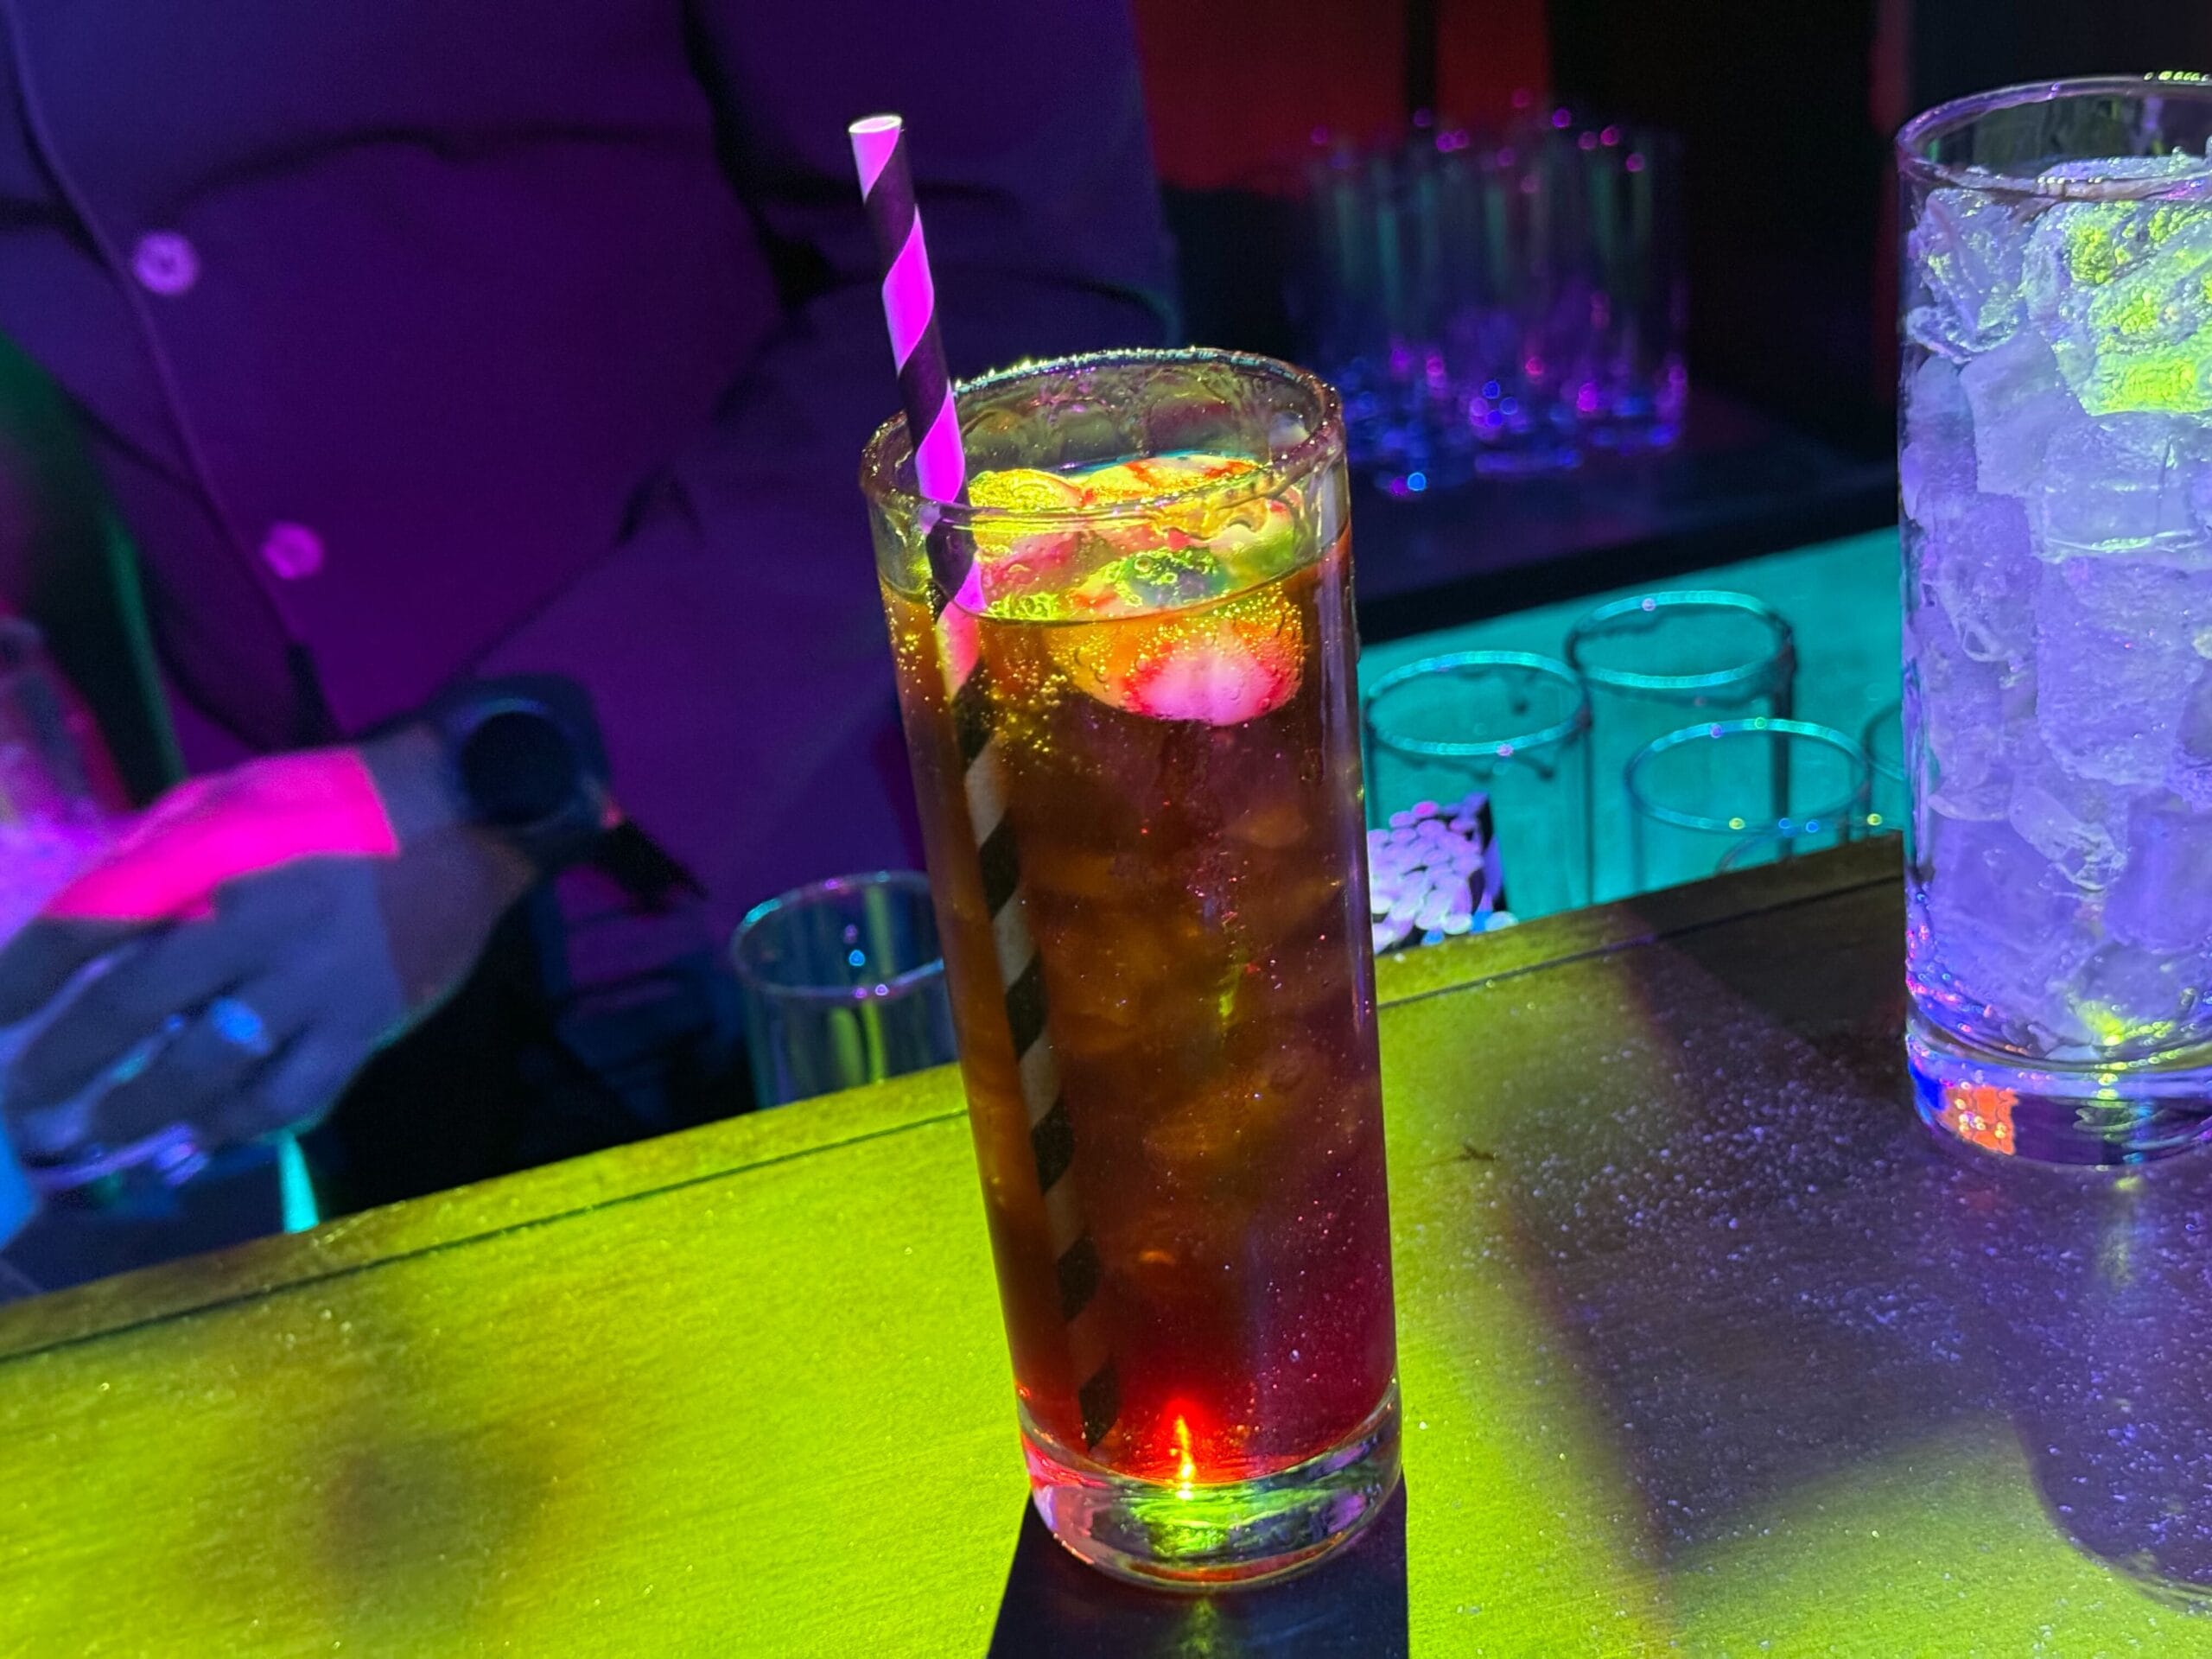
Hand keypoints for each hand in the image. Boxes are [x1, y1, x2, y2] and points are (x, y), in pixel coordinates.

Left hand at [0, 729, 533, 1168]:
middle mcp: (255, 925)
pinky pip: (293, 1095)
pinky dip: (241, 1125)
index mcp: (214, 858)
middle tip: (22, 1100)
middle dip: (62, 1060)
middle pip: (132, 1005)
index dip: (23, 976)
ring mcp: (314, 983)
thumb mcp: (235, 796)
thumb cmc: (337, 801)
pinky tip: (206, 1135)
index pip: (92, 923)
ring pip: (209, 1067)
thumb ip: (161, 851)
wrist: (467, 815)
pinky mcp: (366, 1023)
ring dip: (140, 1108)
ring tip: (100, 1134)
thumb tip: (89, 913)